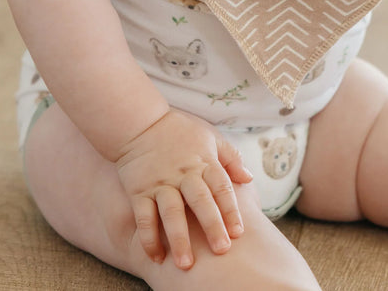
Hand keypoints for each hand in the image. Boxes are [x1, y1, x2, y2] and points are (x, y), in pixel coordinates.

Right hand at [114, 109, 252, 269]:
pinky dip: (149, 237)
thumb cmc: (179, 131)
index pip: (221, 186)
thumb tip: (248, 177)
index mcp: (203, 161)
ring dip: (179, 238)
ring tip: (186, 264)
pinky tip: (156, 257)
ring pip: (171, 213)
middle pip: (200, 201)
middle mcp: (183, 174)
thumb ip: (230, 157)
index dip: (230, 209)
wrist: (140, 123)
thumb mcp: (210, 137)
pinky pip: (144, 217)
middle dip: (212, 226)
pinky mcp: (139, 191)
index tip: (239, 232)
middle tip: (222, 250)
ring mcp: (160, 183)